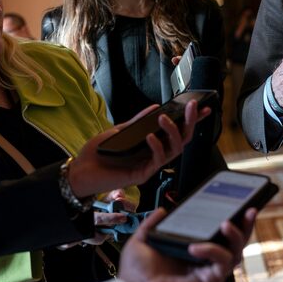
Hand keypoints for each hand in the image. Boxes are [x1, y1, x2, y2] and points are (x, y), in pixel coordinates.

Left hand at [67, 101, 209, 198]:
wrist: (79, 172)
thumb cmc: (98, 153)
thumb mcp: (119, 131)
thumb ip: (138, 121)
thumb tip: (155, 107)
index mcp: (152, 144)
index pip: (177, 131)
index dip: (191, 120)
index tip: (204, 107)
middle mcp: (155, 155)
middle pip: (182, 139)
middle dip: (190, 122)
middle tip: (193, 107)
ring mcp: (150, 165)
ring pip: (175, 150)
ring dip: (173, 132)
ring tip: (164, 118)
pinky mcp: (143, 175)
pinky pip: (158, 161)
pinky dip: (157, 146)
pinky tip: (150, 136)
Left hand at [119, 207, 256, 281]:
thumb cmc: (136, 276)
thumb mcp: (142, 241)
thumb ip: (152, 224)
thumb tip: (163, 210)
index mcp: (193, 252)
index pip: (218, 236)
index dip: (230, 221)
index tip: (234, 205)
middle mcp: (205, 263)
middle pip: (235, 243)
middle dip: (245, 226)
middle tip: (248, 210)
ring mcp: (209, 273)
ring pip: (236, 252)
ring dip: (236, 236)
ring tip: (226, 223)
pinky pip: (223, 263)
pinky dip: (213, 251)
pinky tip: (196, 247)